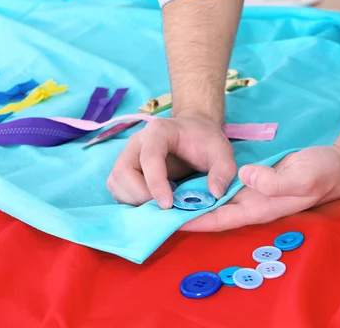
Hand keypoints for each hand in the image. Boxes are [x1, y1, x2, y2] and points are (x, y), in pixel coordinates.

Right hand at [107, 115, 236, 208]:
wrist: (195, 132)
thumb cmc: (206, 140)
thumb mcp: (222, 151)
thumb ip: (223, 170)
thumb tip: (215, 194)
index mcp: (159, 131)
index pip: (149, 158)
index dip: (156, 183)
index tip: (169, 204)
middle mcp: (137, 142)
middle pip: (123, 171)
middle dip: (141, 194)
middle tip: (164, 207)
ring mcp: (128, 155)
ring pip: (116, 181)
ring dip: (134, 200)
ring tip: (160, 206)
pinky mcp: (126, 170)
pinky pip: (118, 189)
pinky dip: (131, 201)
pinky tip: (152, 205)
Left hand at [179, 145, 339, 231]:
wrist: (335, 165)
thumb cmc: (321, 173)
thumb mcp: (302, 176)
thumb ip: (275, 180)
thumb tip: (244, 177)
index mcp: (260, 207)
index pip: (221, 219)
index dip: (195, 221)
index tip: (167, 221)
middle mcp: (252, 203)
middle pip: (213, 213)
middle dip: (186, 214)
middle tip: (154, 209)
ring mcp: (253, 192)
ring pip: (217, 200)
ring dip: (193, 200)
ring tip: (163, 196)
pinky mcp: (255, 180)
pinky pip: (225, 186)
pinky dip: (207, 185)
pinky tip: (190, 180)